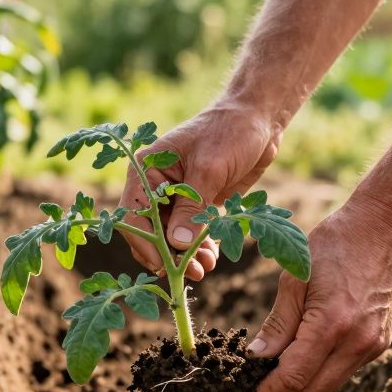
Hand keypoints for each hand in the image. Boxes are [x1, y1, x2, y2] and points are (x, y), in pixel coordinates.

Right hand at [119, 101, 279, 279]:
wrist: (258, 118)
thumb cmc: (230, 131)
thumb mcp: (210, 168)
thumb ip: (192, 206)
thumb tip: (177, 244)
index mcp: (146, 170)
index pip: (133, 215)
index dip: (145, 244)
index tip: (165, 266)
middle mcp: (155, 185)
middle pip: (150, 231)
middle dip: (168, 255)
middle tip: (191, 273)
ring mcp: (176, 196)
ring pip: (171, 237)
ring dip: (185, 256)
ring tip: (205, 269)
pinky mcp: (197, 204)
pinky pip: (190, 234)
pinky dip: (198, 248)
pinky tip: (211, 258)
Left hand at [245, 197, 391, 391]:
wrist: (387, 228)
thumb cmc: (336, 244)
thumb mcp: (295, 278)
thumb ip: (278, 325)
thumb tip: (256, 359)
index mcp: (331, 325)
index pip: (293, 377)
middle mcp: (357, 343)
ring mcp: (373, 345)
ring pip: (331, 387)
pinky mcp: (380, 342)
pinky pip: (344, 371)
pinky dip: (320, 380)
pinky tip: (301, 377)